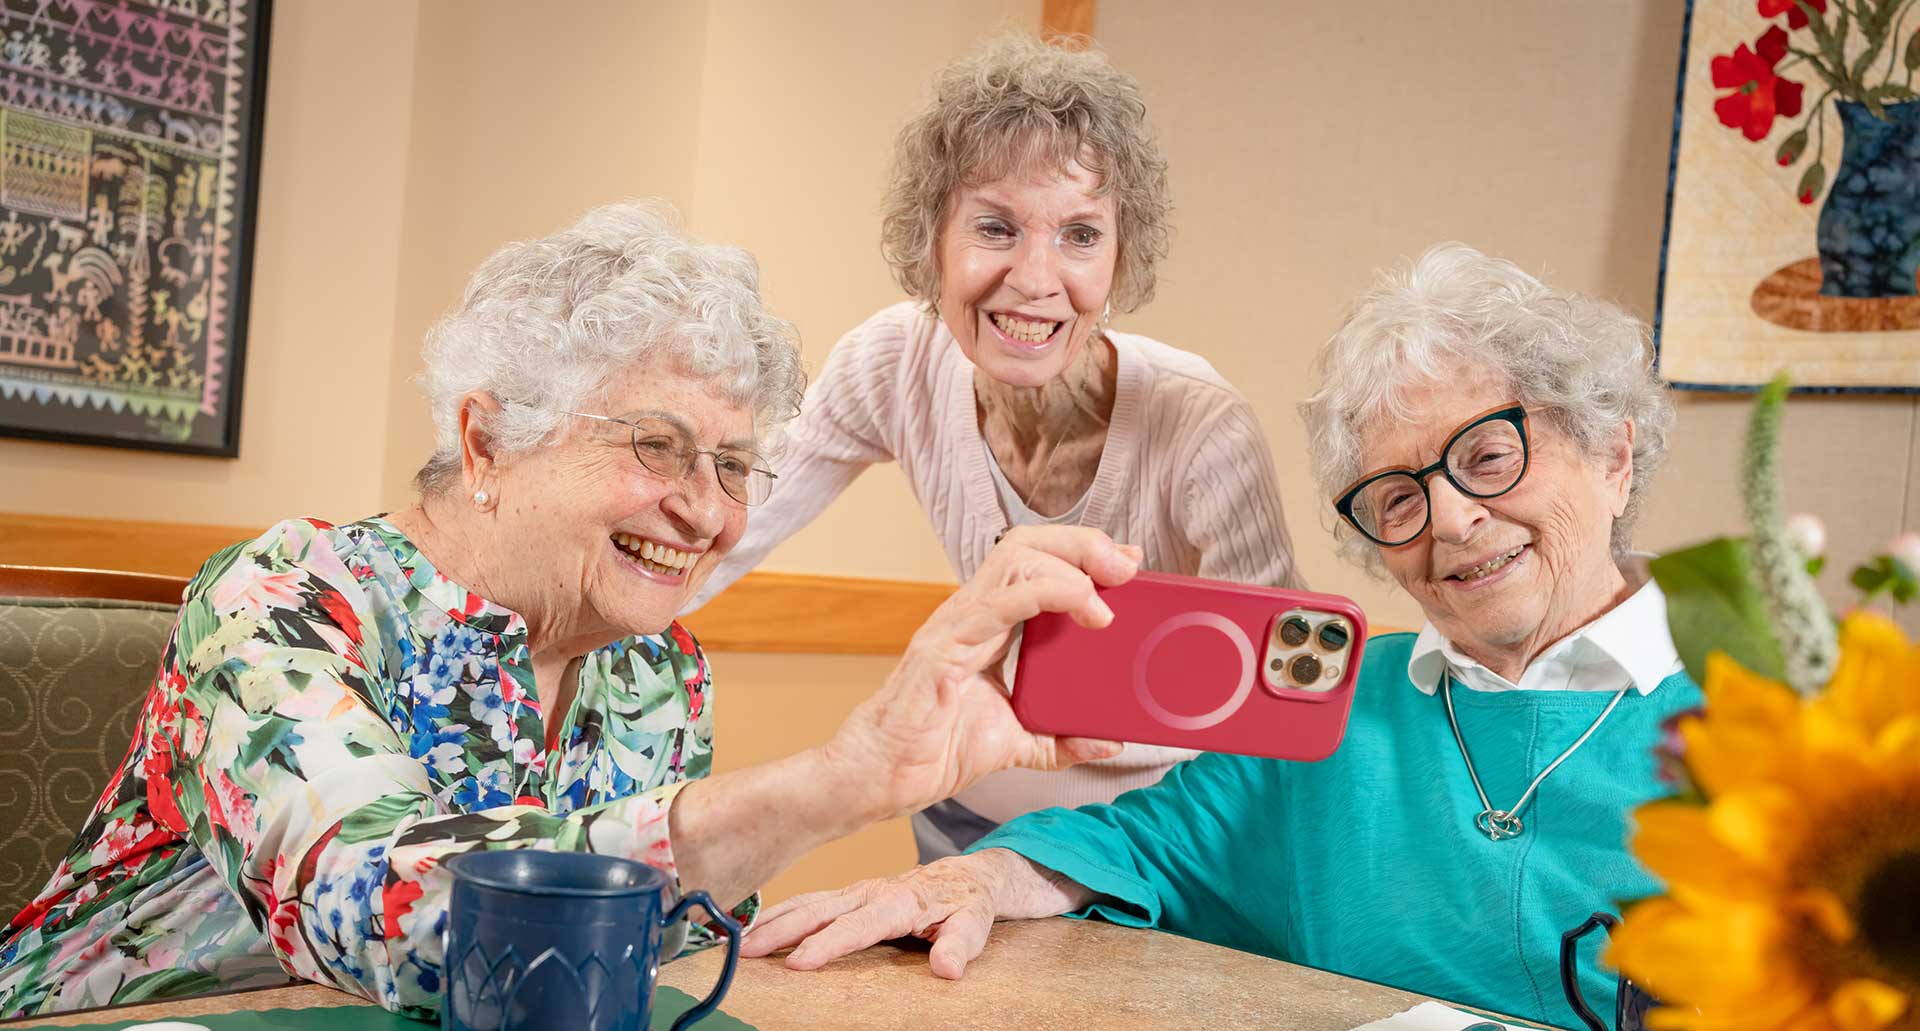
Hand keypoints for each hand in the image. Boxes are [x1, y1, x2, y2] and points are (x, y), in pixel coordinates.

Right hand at [741, 848, 1084, 978]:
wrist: (966, 876)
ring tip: (739, 942)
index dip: (828, 944)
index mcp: (900, 901)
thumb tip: (947, 969)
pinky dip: (781, 912)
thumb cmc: (968, 904)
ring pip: (808, 903)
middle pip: (820, 911)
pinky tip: (757, 927)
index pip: (858, 926)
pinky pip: (810, 902)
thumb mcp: (976, 924)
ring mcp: (857, 891)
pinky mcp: (849, 895)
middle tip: (745, 951)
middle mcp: (872, 892)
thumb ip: (961, 946)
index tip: (798, 962)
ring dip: (773, 921)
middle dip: (781, 931)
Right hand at [822, 526, 1138, 819]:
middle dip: (1084, 544)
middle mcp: (974, 611)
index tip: (1127, 564)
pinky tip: (1083, 606)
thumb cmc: (937, 749)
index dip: (1082, 553)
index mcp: (988, 623)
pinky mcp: (948, 643)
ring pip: (1017, 556)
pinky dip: (1050, 592)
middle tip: (1128, 566)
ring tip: (1109, 593)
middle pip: (1029, 544)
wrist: (887, 775)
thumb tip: (1109, 741)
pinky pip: (1002, 599)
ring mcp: (959, 621)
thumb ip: (1061, 739)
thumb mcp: (1017, 742)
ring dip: (1072, 563)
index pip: (1036, 563)